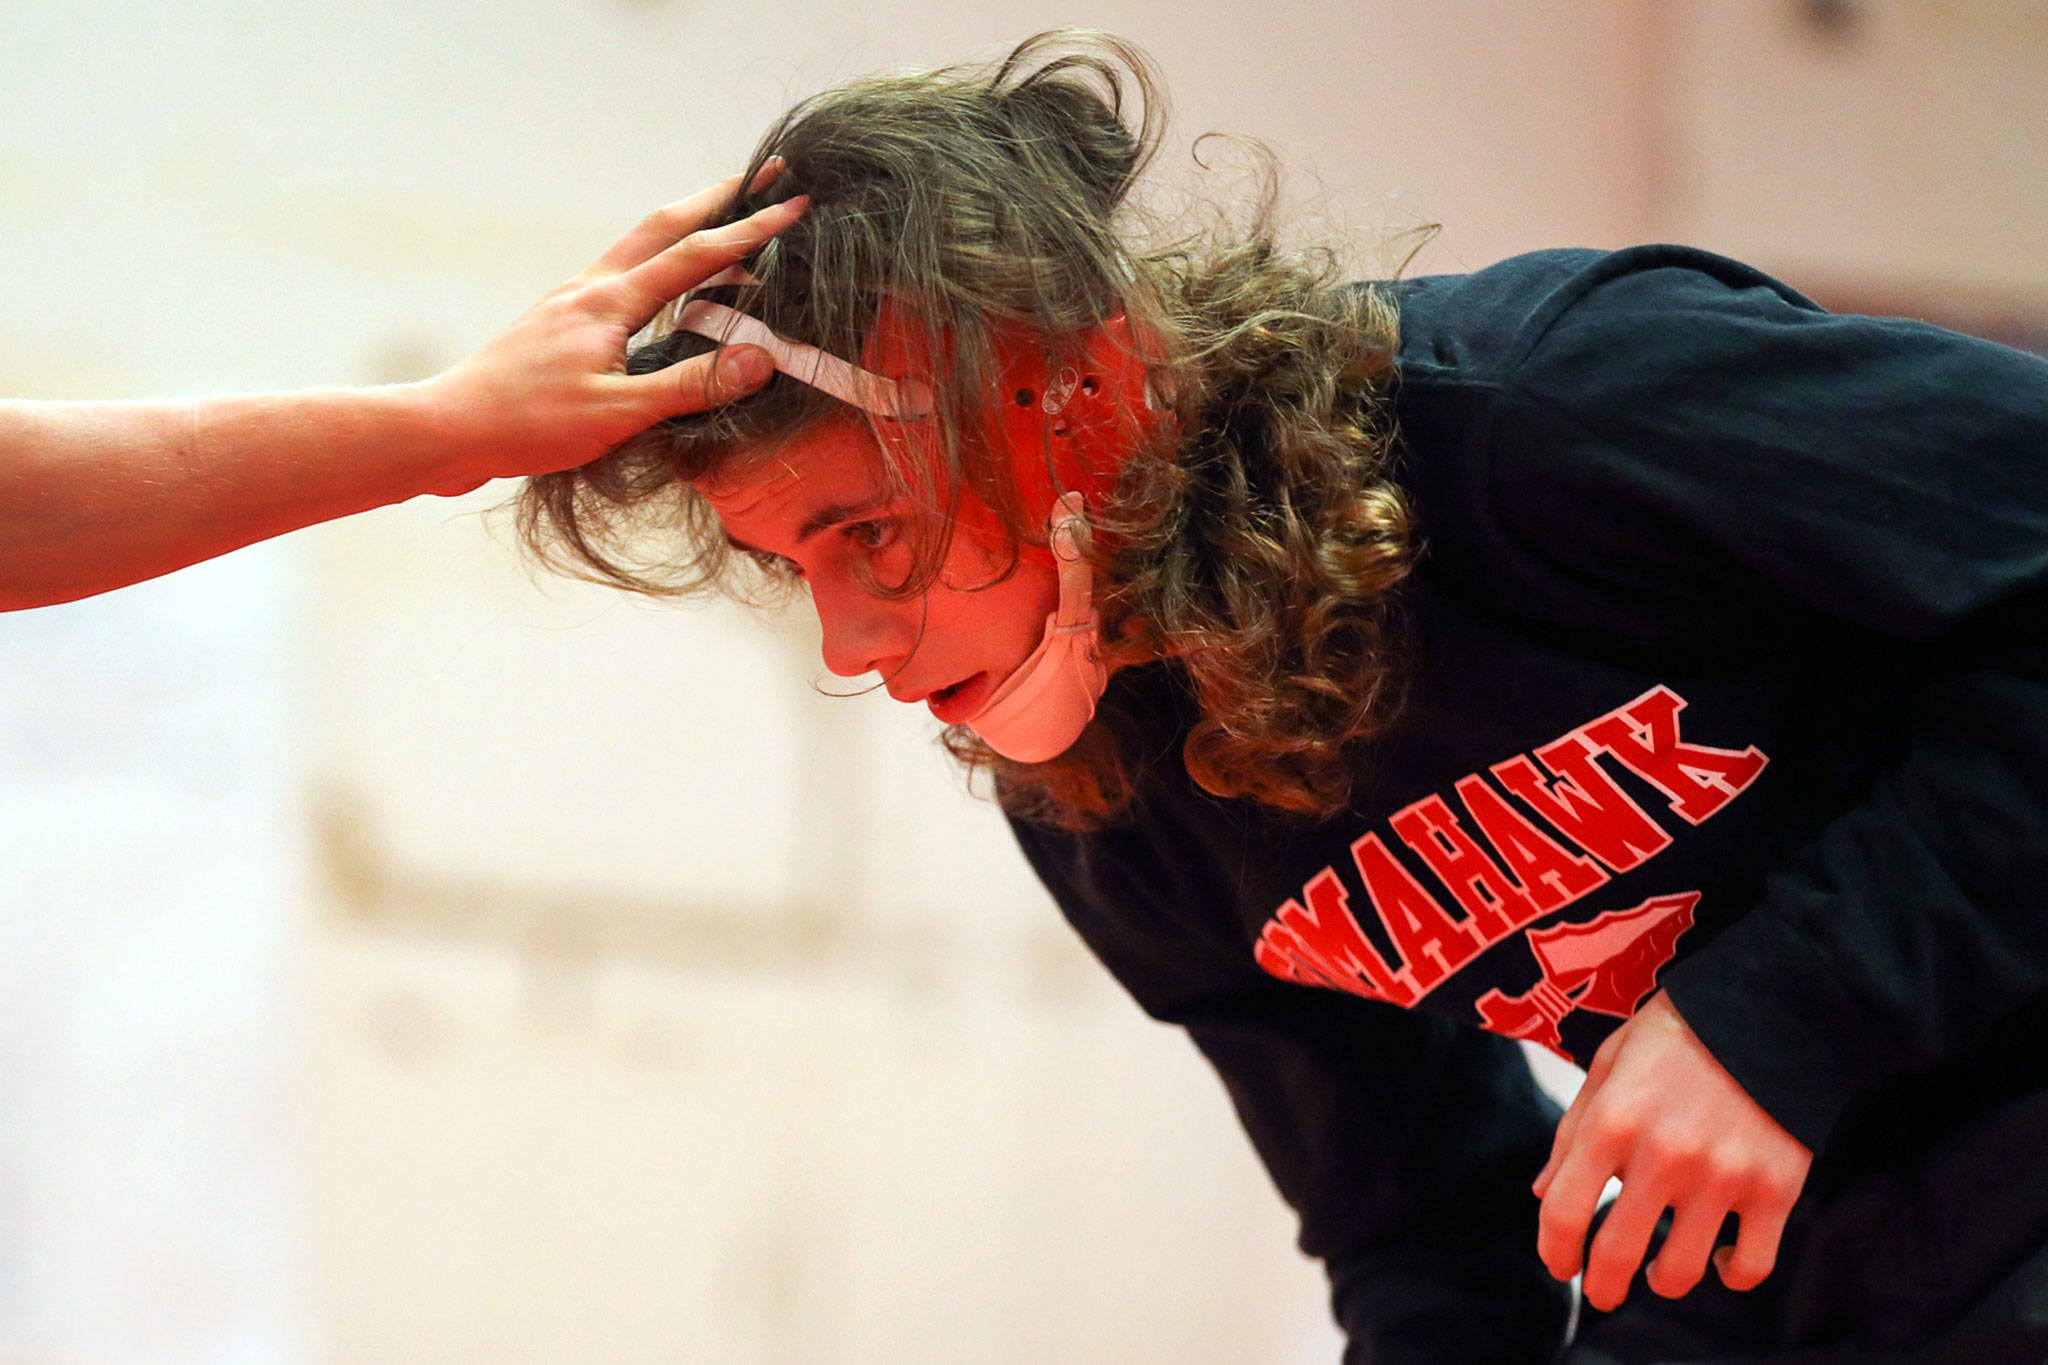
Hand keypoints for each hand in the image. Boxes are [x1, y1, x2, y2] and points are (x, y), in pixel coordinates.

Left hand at [416, 162, 806, 493]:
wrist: (447, 429)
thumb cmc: (527, 424)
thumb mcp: (618, 413)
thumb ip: (690, 386)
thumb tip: (759, 359)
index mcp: (609, 302)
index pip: (696, 254)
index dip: (750, 230)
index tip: (794, 206)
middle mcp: (589, 289)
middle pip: (661, 226)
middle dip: (715, 200)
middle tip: (760, 177)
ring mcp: (569, 302)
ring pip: (638, 247)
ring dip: (684, 227)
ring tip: (721, 221)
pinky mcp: (557, 323)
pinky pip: (621, 278)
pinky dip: (657, 266)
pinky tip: (663, 288)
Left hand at [1531, 990, 1811, 1312]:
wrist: (1770, 1006)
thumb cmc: (1676, 1034)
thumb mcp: (1610, 1065)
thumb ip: (1573, 1132)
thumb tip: (1543, 1195)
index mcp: (1611, 1120)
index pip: (1563, 1213)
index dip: (1554, 1252)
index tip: (1560, 1266)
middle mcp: (1662, 1154)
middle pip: (1615, 1257)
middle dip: (1601, 1287)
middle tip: (1603, 1293)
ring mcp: (1722, 1176)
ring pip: (1680, 1272)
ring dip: (1663, 1280)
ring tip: (1660, 1269)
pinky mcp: (1776, 1189)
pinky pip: (1750, 1266)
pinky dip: (1730, 1274)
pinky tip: (1719, 1258)